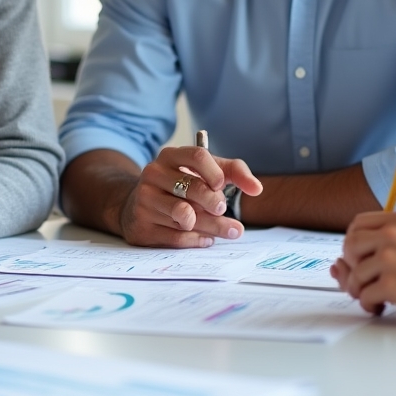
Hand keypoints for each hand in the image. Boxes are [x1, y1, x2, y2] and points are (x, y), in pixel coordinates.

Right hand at [116, 145, 262, 247]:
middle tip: (223, 209)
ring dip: (211, 225)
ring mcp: (145, 199)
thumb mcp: (204, 172)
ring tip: (225, 229)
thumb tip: (257, 188)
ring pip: (184, 215)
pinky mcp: (142, 225)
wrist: (139, 204)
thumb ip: (233, 173)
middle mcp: (154, 174)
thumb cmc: (180, 185)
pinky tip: (206, 237)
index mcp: (171, 156)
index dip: (214, 172)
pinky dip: (196, 239)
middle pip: (192, 187)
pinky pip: (176, 237)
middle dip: (214, 202)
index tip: (222, 186)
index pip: (197, 156)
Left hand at [330, 210, 395, 320]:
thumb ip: (382, 243)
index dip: (353, 242)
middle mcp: (392, 234)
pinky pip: (364, 295)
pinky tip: (379, 306)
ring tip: (374, 297)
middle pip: (350, 246)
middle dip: (352, 266)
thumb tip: (337, 265)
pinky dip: (368, 304)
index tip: (359, 257)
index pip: (358, 224)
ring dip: (360, 289)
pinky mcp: (391, 283)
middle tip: (363, 280)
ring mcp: (390, 258)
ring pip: (355, 274)